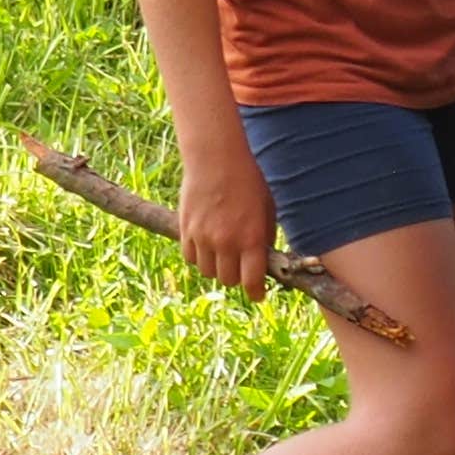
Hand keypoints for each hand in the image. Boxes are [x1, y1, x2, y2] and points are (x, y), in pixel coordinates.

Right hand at [178, 153, 276, 294]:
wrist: (216, 159)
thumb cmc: (249, 180)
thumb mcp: (268, 208)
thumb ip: (264, 236)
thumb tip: (263, 258)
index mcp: (251, 238)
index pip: (251, 280)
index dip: (256, 292)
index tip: (258, 295)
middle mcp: (225, 243)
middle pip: (228, 280)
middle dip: (238, 277)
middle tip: (242, 267)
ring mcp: (203, 238)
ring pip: (208, 272)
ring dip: (218, 268)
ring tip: (225, 254)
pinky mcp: (185, 231)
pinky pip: (191, 258)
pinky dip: (200, 257)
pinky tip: (207, 245)